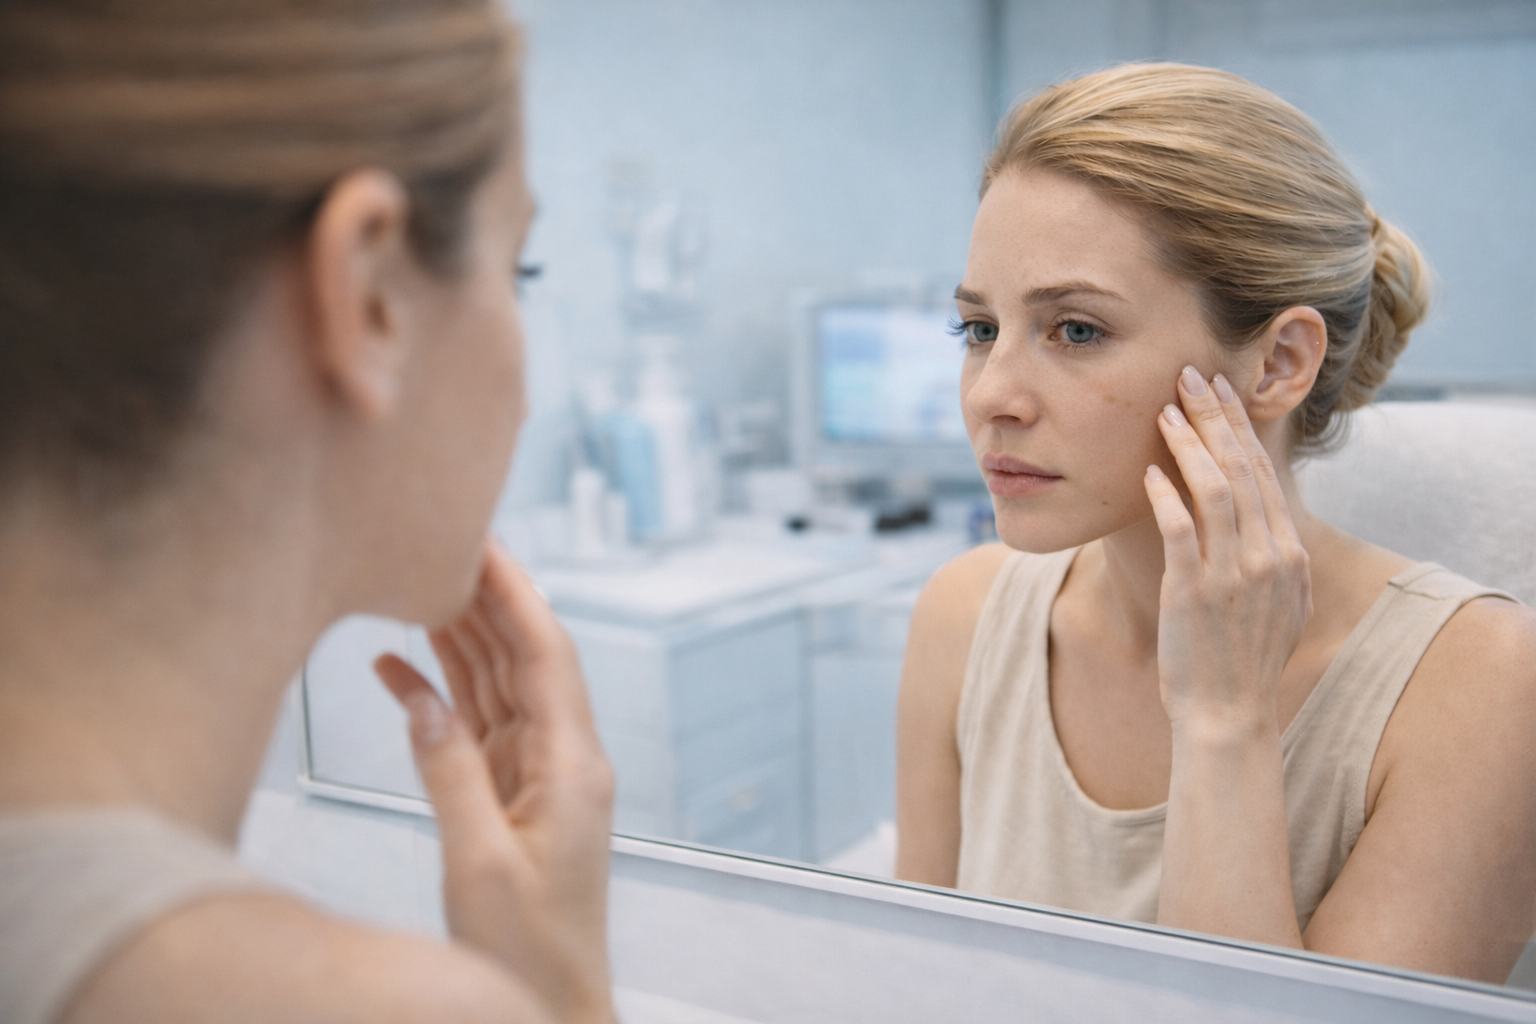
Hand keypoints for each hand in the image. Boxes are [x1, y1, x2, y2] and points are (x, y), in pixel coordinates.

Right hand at [375, 540, 615, 1023]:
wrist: (550, 1003)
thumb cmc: (530, 949)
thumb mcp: (480, 861)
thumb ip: (450, 772)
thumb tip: (421, 696)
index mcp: (572, 764)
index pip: (546, 654)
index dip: (516, 592)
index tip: (485, 541)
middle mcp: (561, 758)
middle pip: (521, 657)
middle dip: (483, 599)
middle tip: (438, 543)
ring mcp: (535, 774)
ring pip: (494, 684)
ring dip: (458, 636)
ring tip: (412, 584)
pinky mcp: (508, 794)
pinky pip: (472, 725)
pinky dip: (436, 693)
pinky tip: (395, 665)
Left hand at [1144, 366, 1311, 729]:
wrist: (1229, 716)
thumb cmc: (1241, 661)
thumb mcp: (1274, 603)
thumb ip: (1270, 558)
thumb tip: (1259, 518)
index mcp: (1287, 554)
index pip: (1263, 473)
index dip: (1238, 427)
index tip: (1216, 392)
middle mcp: (1268, 557)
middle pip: (1242, 469)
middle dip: (1215, 417)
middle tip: (1189, 377)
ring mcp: (1234, 575)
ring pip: (1215, 490)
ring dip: (1188, 445)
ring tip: (1163, 412)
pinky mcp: (1195, 593)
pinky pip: (1181, 531)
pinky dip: (1165, 496)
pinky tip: (1147, 471)